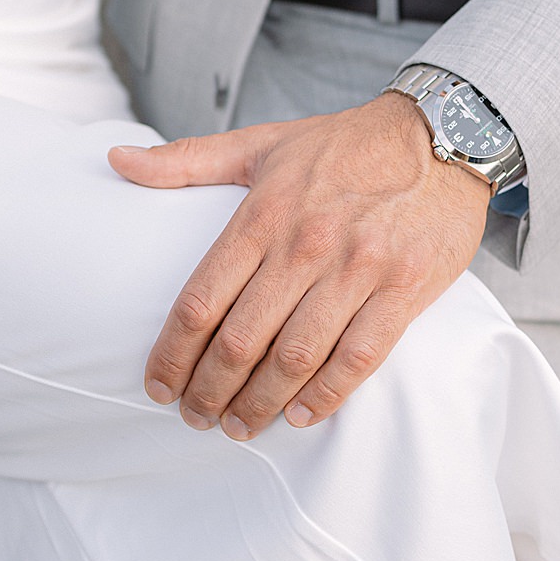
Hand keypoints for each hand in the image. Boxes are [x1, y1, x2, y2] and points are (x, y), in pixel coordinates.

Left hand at [108, 92, 489, 439]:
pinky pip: (359, 357)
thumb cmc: (342, 145)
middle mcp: (307, 245)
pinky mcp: (406, 289)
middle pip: (242, 340)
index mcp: (263, 214)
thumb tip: (117, 160)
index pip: (202, 299)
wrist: (442, 133)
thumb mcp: (259, 143)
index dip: (173, 352)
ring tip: (238, 426)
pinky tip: (300, 415)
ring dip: (260, 403)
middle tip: (194, 417)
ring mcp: (359, 270)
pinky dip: (326, 395)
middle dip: (210, 390)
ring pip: (296, 357)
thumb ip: (186, 160)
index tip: (158, 385)